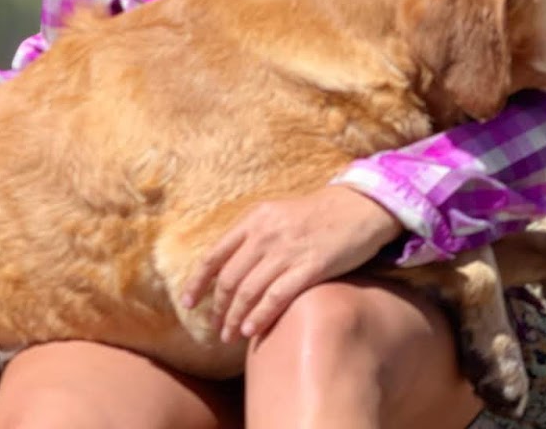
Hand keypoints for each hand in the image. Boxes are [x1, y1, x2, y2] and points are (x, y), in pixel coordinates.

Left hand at [181, 186, 402, 342]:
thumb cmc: (314, 215)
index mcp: (253, 220)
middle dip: (218, 308)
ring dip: (235, 318)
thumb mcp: (275, 215)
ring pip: (249, 291)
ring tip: (230, 336)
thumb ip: (250, 236)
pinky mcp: (310, 267)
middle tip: (216, 329)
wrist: (357, 208)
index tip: (188, 304)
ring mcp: (286, 251)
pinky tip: (251, 331)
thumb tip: (225, 268)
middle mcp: (265, 234)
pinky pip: (276, 296)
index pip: (214, 255)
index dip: (197, 283)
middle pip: (229, 279)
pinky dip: (260, 316)